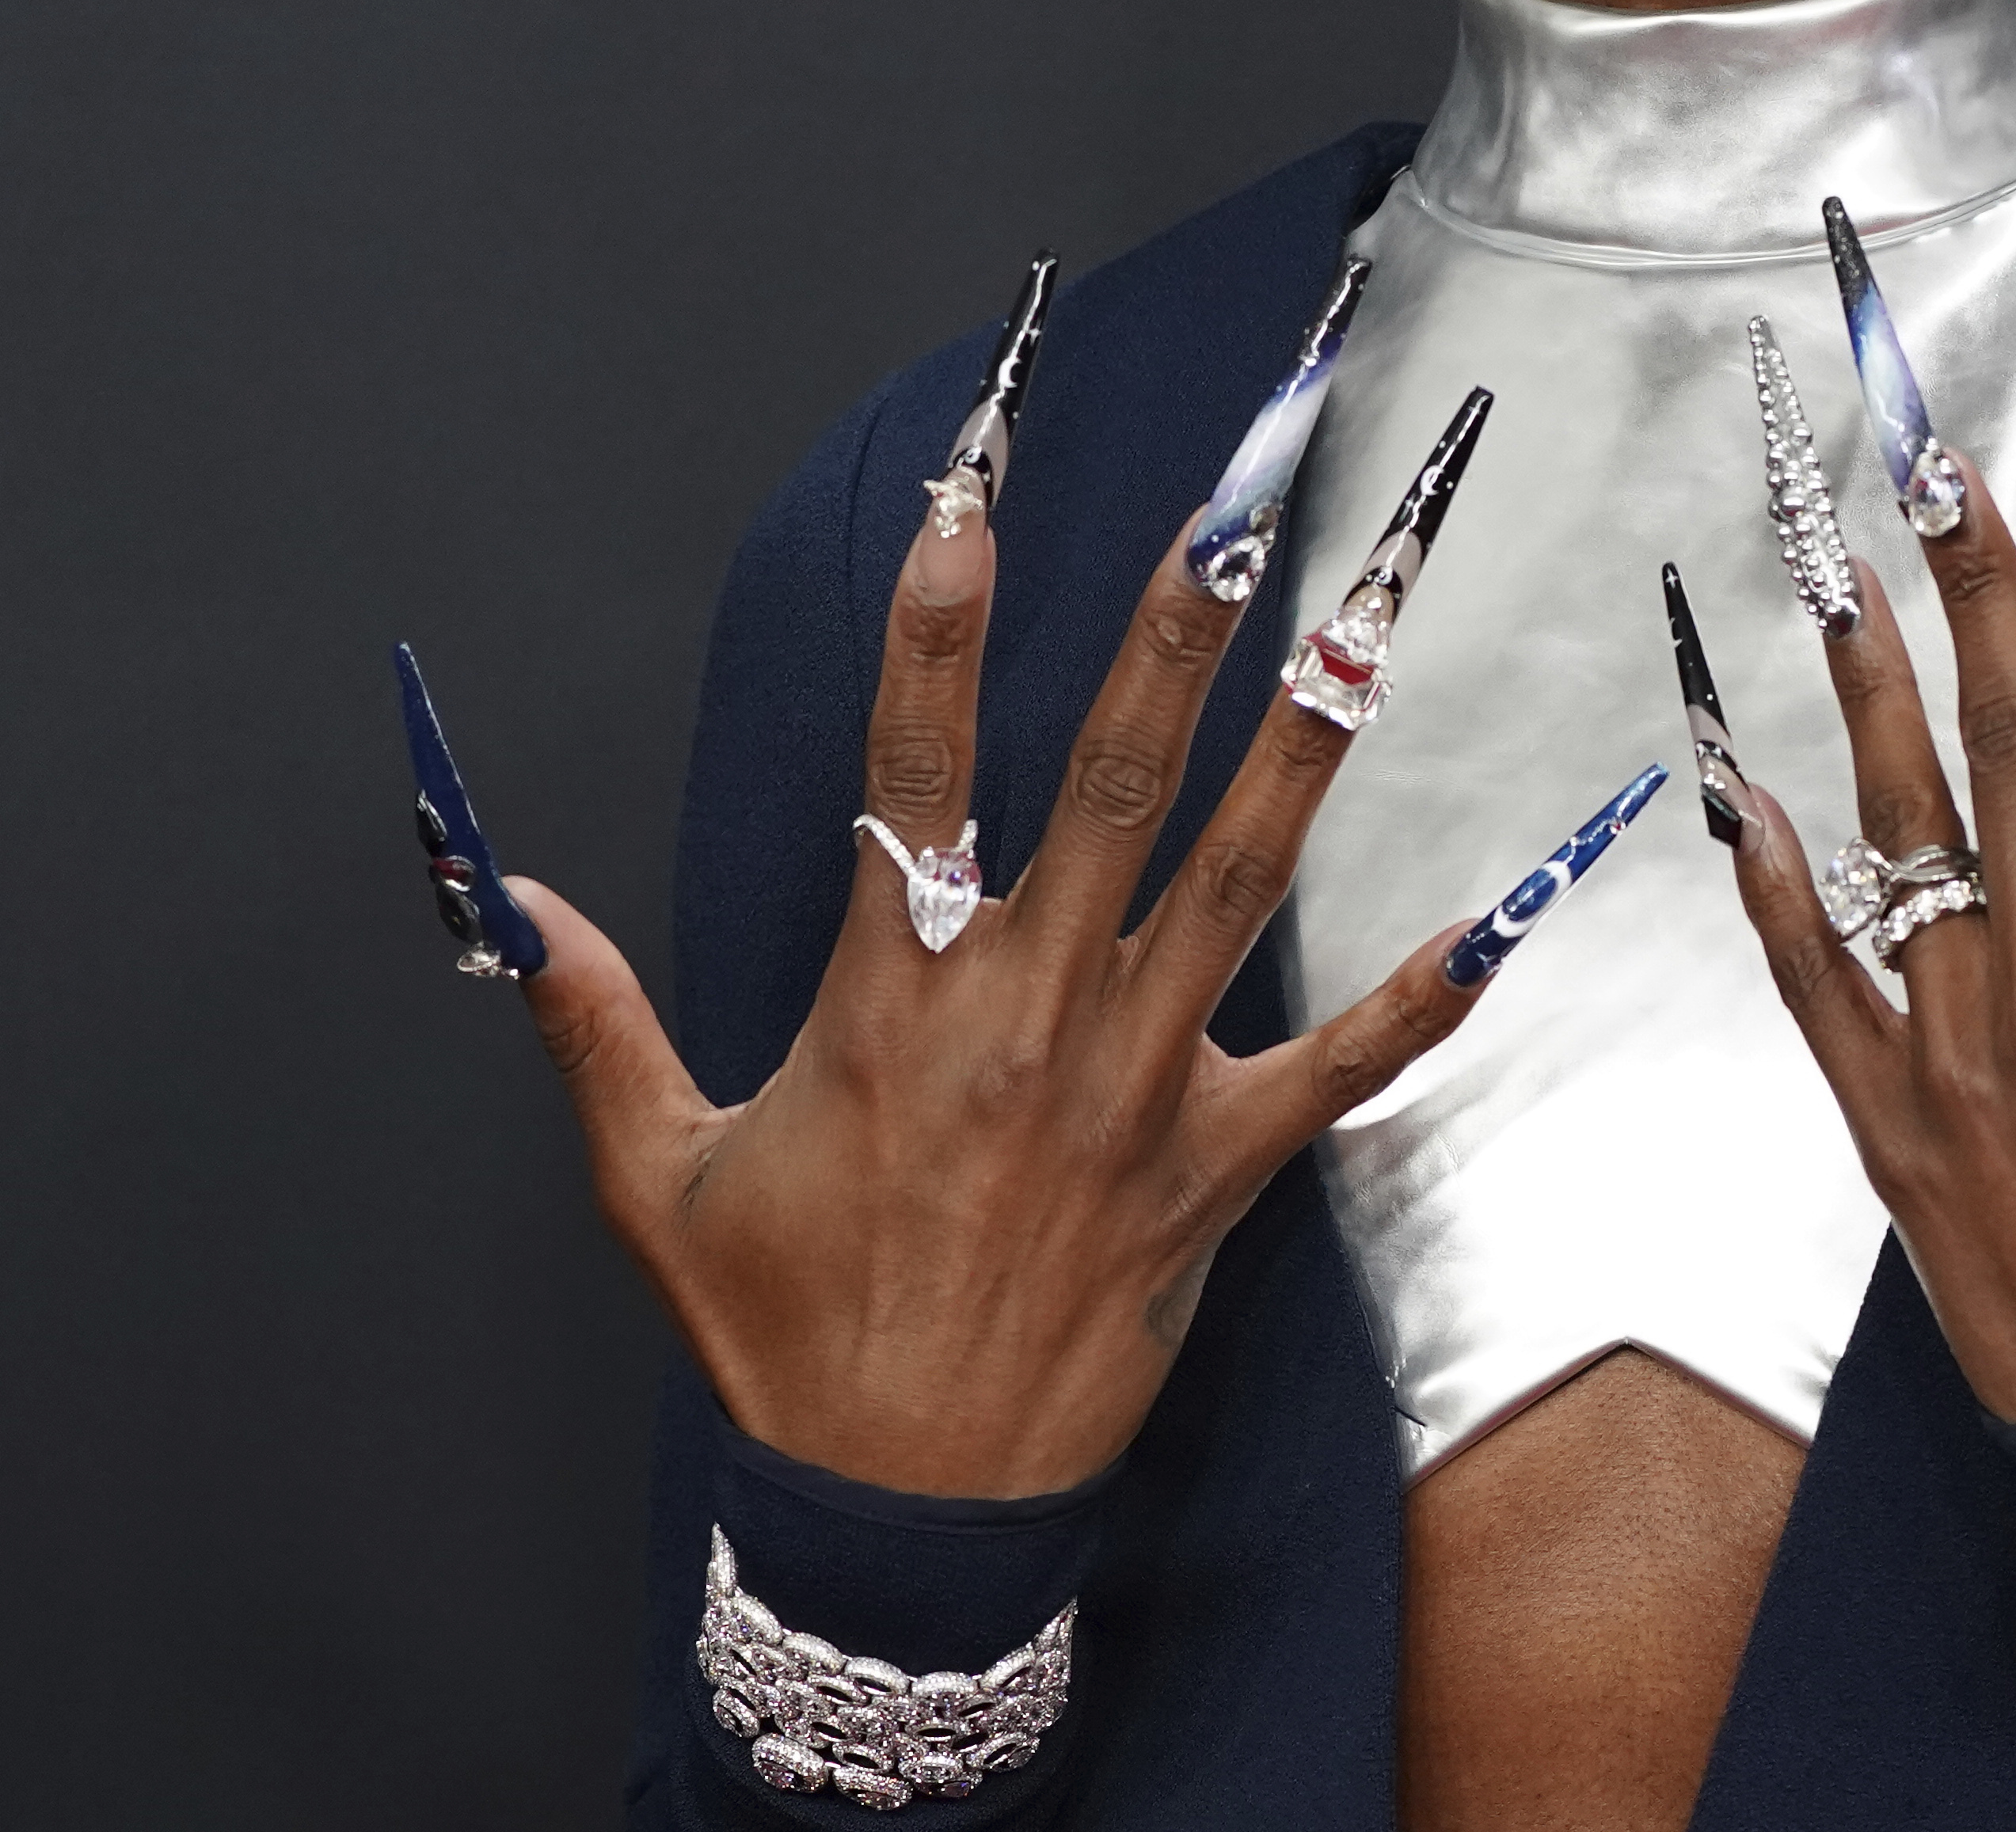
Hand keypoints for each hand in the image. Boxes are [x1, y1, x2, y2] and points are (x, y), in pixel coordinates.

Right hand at [503, 492, 1485, 1498]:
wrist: (893, 1515)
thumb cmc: (784, 1341)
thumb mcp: (656, 1177)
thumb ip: (593, 1018)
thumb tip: (515, 895)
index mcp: (890, 1002)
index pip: (911, 771)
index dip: (936, 629)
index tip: (971, 500)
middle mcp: (1025, 1017)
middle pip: (1109, 782)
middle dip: (1174, 632)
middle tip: (1236, 506)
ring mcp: (1133, 1088)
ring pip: (1237, 876)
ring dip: (1306, 741)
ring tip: (1370, 620)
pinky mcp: (1213, 1173)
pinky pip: (1337, 1071)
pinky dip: (1422, 999)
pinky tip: (1499, 916)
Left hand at [1724, 460, 2015, 1431]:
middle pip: (2014, 742)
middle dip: (1977, 585)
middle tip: (1940, 458)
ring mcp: (1962, 1053)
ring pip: (1899, 831)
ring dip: (1864, 686)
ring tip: (1831, 559)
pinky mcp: (1890, 1120)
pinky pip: (1810, 976)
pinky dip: (1769, 875)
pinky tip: (1733, 779)